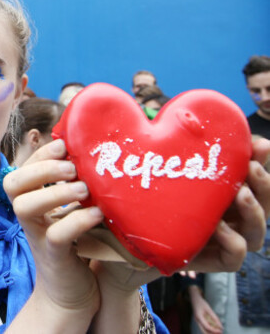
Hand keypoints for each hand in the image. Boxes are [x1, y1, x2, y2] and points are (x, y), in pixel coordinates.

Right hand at [3, 139, 102, 329]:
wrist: (71, 295)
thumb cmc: (77, 247)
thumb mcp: (72, 212)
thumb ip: (74, 188)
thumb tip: (94, 155)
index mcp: (32, 202)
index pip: (22, 170)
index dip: (39, 155)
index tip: (63, 145)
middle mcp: (29, 218)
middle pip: (13, 184)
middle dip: (41, 169)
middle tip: (72, 168)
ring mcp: (37, 237)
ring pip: (24, 207)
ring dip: (53, 192)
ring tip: (84, 189)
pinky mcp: (53, 257)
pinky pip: (55, 234)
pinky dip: (76, 220)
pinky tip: (96, 214)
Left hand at [82, 138, 269, 283]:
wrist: (120, 239)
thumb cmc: (140, 195)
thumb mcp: (155, 166)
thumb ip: (171, 146)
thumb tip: (181, 112)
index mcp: (221, 190)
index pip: (254, 174)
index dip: (263, 159)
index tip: (261, 144)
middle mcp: (228, 214)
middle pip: (265, 202)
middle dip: (265, 184)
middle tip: (251, 167)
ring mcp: (222, 239)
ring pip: (256, 231)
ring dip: (254, 211)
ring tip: (240, 193)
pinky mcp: (210, 261)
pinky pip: (234, 258)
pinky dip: (232, 242)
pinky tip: (218, 228)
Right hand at [188, 285, 222, 333]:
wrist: (194, 299)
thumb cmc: (201, 303)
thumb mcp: (209, 309)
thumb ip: (215, 317)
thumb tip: (220, 326)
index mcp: (199, 317)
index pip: (207, 327)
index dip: (214, 330)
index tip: (221, 330)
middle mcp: (197, 321)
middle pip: (204, 331)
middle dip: (212, 333)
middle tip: (220, 332)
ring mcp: (198, 321)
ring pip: (204, 330)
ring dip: (211, 332)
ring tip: (218, 331)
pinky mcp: (199, 321)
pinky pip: (204, 327)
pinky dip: (210, 329)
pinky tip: (215, 328)